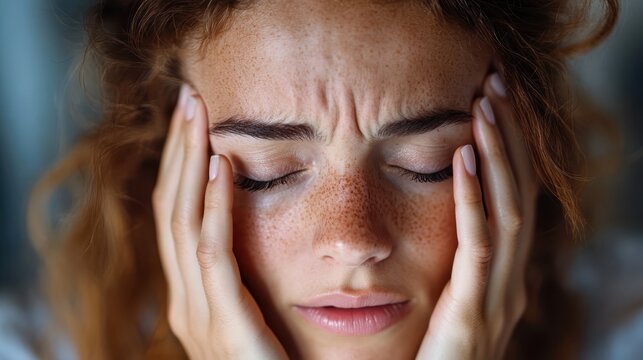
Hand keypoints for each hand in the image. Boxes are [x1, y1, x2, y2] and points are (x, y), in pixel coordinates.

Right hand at [152, 85, 287, 358]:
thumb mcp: (257, 313)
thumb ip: (245, 278)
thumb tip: (252, 225)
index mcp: (193, 296)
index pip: (178, 216)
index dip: (182, 165)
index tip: (197, 121)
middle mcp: (185, 301)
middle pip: (171, 209)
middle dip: (179, 151)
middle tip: (190, 98)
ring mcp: (197, 314)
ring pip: (182, 223)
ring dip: (189, 164)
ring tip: (200, 115)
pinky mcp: (222, 324)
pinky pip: (211, 255)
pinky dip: (212, 209)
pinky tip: (219, 169)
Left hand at [416, 73, 537, 358]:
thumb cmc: (430, 354)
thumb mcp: (449, 300)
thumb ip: (454, 264)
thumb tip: (445, 216)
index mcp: (503, 276)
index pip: (515, 199)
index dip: (510, 151)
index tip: (495, 104)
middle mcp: (510, 281)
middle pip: (519, 194)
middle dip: (511, 140)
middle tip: (497, 86)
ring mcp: (497, 297)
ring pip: (507, 211)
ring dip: (497, 156)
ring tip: (484, 107)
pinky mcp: (471, 311)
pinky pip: (477, 245)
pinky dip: (473, 198)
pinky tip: (462, 157)